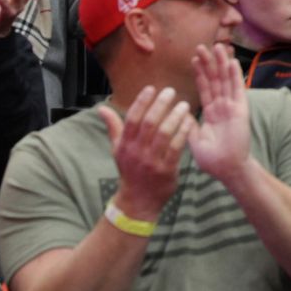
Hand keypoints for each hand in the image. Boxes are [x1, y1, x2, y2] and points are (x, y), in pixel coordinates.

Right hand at [99, 85, 194, 219]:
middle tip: (171, 91)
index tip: (151, 88)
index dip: (141, 102)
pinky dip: (182, 133)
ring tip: (184, 104)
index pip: (132, 118)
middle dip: (160, 105)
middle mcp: (136, 152)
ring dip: (174, 117)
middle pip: (149, 123)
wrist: (137, 202)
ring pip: (164, 134)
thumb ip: (113, 127)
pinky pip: (175, 148)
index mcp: (125, 144)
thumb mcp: (118, 149)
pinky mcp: (166, 170)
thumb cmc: (130, 170)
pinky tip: (190, 122)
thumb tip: (101, 107)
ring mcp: (151, 162)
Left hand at [187, 42, 251, 180]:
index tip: (194, 58)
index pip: (204, 88)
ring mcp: (232, 107)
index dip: (200, 73)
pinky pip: (238, 89)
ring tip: (218, 46)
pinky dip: (235, 75)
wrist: (228, 169)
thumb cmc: (212, 160)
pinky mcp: (241, 110)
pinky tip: (232, 62)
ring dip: (222, 63)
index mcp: (211, 113)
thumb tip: (178, 112)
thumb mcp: (194, 140)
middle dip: (209, 63)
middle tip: (203, 46)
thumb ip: (188, 125)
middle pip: (215, 80)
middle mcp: (222, 106)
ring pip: (226, 80)